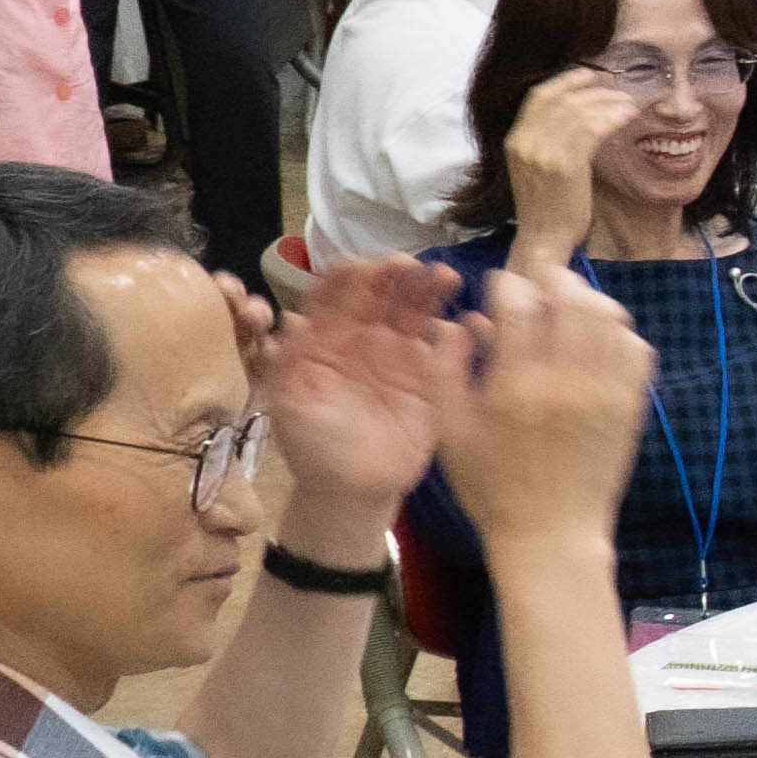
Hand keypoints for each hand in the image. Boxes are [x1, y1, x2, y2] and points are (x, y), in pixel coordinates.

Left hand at [244, 256, 463, 536]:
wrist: (350, 491)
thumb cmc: (312, 447)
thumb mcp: (289, 404)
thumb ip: (288, 362)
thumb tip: (287, 316)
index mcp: (327, 338)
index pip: (338, 293)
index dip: (351, 276)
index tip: (365, 267)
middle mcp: (364, 338)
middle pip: (382, 293)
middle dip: (396, 273)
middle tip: (412, 265)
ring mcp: (400, 354)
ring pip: (416, 310)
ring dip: (430, 289)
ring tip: (447, 277)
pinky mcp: (430, 376)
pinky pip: (447, 347)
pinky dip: (460, 330)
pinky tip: (469, 323)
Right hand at [437, 260, 659, 551]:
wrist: (551, 534)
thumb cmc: (490, 484)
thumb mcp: (450, 430)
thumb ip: (446, 369)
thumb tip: (462, 321)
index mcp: (516, 385)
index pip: (519, 304)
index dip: (507, 285)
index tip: (499, 288)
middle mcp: (567, 381)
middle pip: (572, 299)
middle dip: (552, 280)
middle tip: (538, 285)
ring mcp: (606, 393)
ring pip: (609, 318)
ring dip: (587, 300)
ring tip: (567, 306)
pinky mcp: (631, 407)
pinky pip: (636, 350)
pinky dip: (619, 333)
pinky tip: (598, 339)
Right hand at [498, 66, 632, 264]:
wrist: (543, 238)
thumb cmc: (548, 205)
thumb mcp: (537, 166)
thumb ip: (548, 139)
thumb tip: (580, 113)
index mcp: (514, 140)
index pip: (538, 97)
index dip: (566, 81)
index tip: (590, 74)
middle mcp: (524, 142)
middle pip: (561, 100)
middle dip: (594, 90)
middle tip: (617, 90)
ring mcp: (543, 154)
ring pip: (578, 112)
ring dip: (608, 103)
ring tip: (627, 104)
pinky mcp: (565, 166)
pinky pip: (591, 131)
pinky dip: (611, 119)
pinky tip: (625, 118)